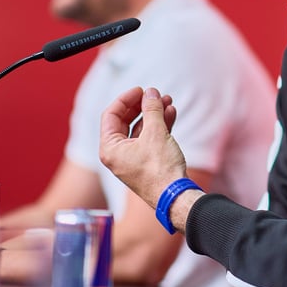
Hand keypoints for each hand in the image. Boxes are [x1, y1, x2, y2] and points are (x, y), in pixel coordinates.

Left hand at [99, 87, 185, 210]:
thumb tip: (150, 92)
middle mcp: (117, 154)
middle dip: (142, 105)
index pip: (111, 115)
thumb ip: (151, 109)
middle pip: (125, 120)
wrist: (176, 196)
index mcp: (110, 148)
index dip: (126, 99)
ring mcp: (132, 159)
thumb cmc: (160, 169)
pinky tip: (171, 114)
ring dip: (153, 114)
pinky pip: (149, 139)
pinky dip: (159, 126)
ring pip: (140, 129)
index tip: (141, 90)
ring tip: (168, 101)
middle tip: (155, 95)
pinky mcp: (147, 163)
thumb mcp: (155, 133)